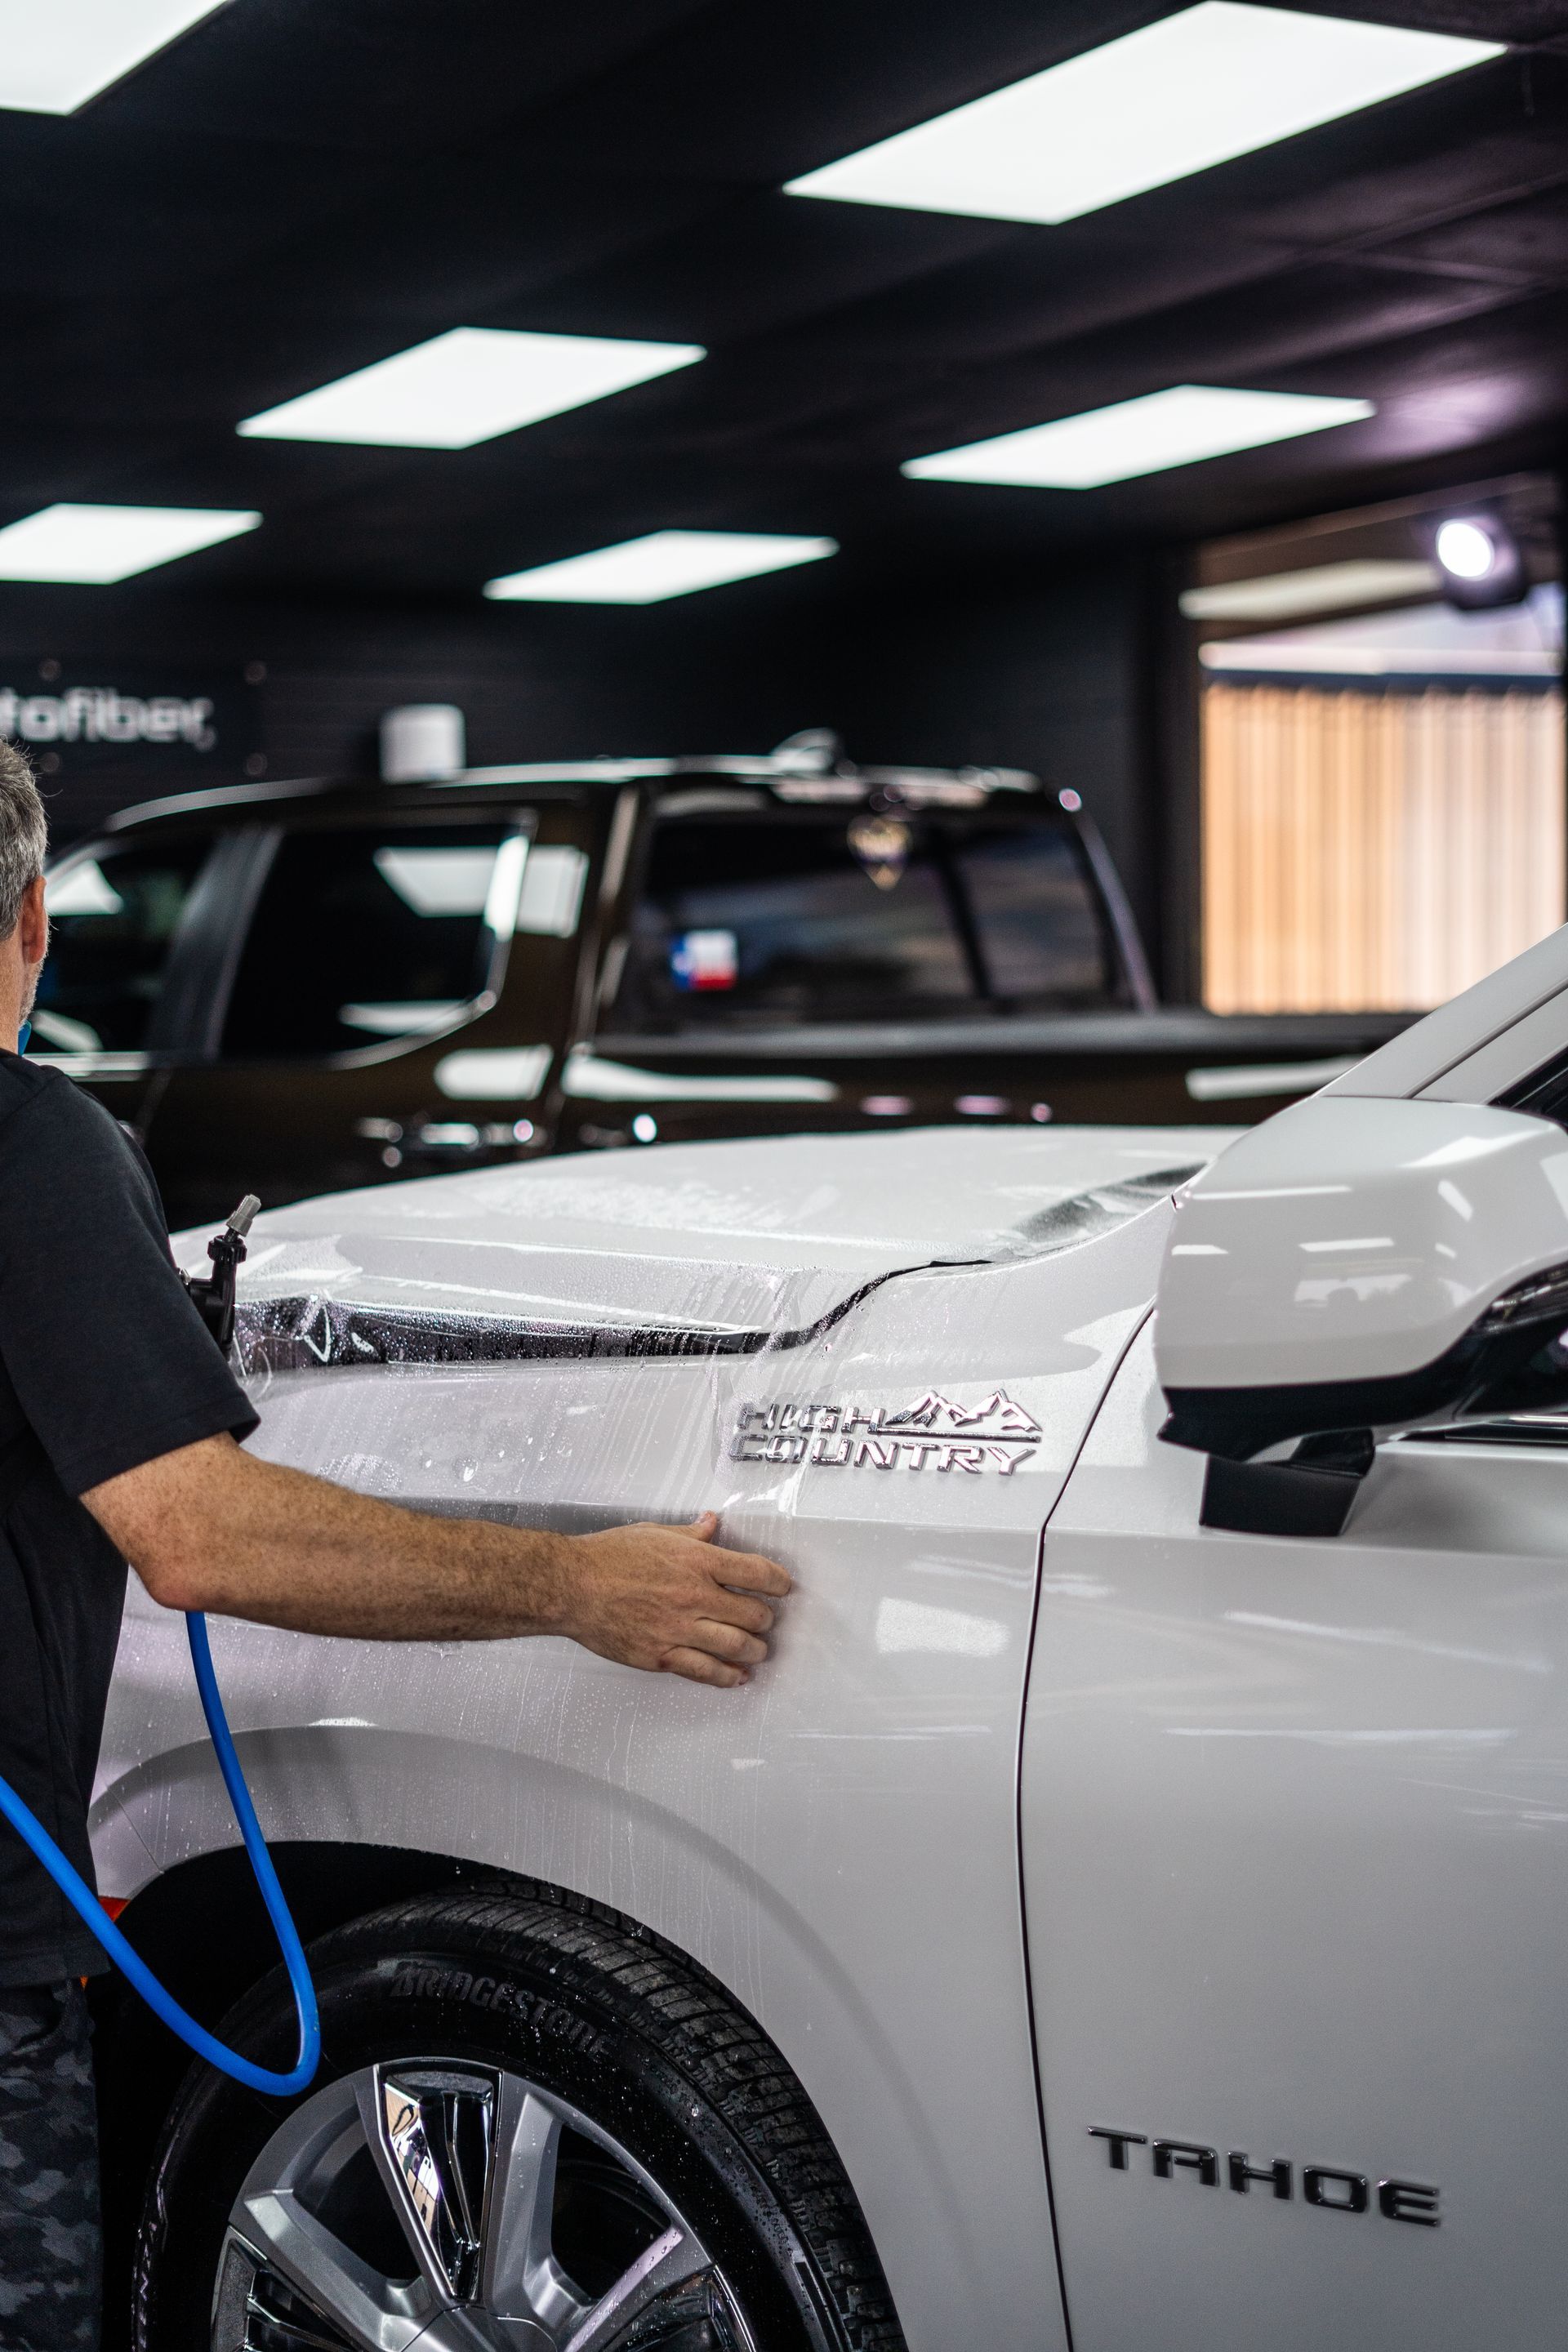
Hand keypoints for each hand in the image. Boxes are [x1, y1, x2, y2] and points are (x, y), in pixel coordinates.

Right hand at [558, 1513, 790, 1687]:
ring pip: (736, 1646)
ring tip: (758, 1649)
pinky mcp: (661, 1656)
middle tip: (764, 1620)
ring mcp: (678, 1629)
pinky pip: (705, 1672)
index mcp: (696, 1561)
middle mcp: (694, 1596)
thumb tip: (712, 1523)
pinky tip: (738, 1676)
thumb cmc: (607, 1556)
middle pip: (753, 1615)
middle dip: (766, 1619)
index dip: (779, 1582)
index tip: (784, 1587)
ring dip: (755, 1650)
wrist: (570, 1587)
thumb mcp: (654, 1533)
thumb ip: (690, 1532)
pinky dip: (728, 1677)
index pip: (757, 1572)